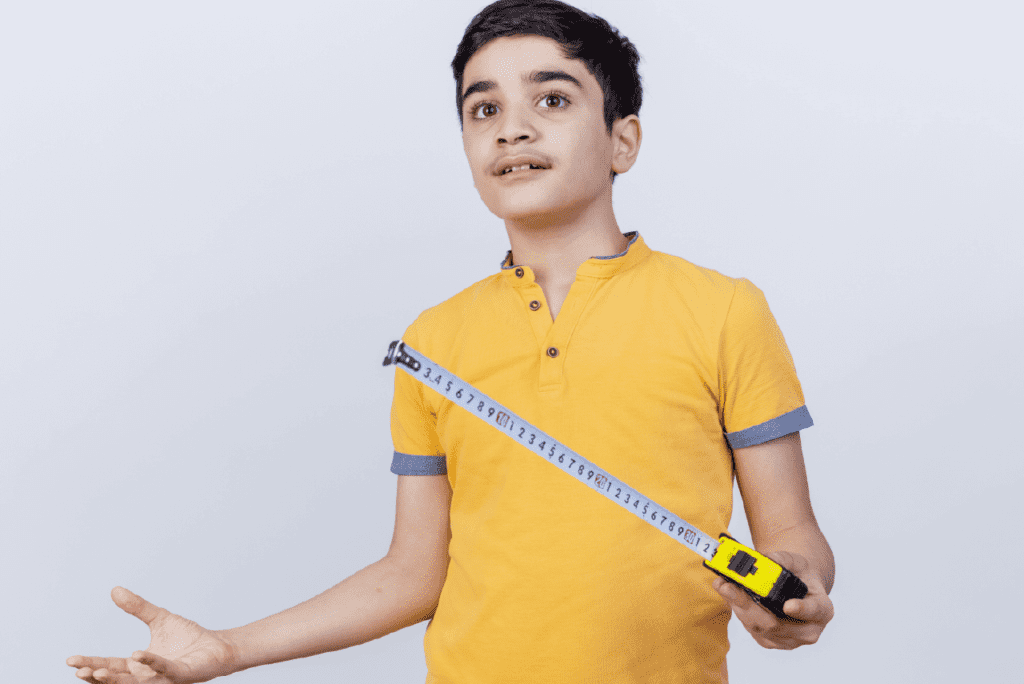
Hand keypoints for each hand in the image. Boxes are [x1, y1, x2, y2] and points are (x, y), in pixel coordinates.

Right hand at [67, 587, 238, 682]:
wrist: (216, 645)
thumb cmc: (188, 637)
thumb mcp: (158, 618)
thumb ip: (137, 607)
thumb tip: (114, 589)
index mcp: (138, 664)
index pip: (109, 666)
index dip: (91, 664)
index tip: (71, 661)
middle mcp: (147, 675)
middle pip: (116, 678)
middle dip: (96, 676)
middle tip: (78, 671)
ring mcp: (163, 677)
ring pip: (135, 682)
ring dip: (116, 678)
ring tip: (98, 671)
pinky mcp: (180, 674)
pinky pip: (163, 669)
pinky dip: (150, 662)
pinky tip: (137, 654)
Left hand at [713, 550, 833, 649]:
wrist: (796, 587)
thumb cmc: (799, 575)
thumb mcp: (796, 561)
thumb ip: (783, 559)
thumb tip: (766, 559)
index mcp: (822, 609)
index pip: (815, 610)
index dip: (802, 609)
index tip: (788, 605)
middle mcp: (809, 630)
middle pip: (777, 623)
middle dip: (750, 605)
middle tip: (730, 588)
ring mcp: (789, 640)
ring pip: (760, 628)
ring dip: (739, 607)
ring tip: (724, 586)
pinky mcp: (771, 642)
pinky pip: (752, 630)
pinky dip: (738, 611)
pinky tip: (729, 595)